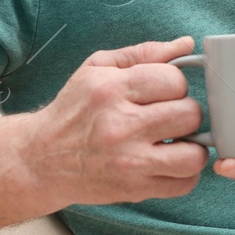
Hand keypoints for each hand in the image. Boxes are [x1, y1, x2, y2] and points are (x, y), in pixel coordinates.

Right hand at [24, 35, 208, 208]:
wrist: (41, 160)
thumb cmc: (73, 110)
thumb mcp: (98, 68)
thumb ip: (144, 53)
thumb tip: (186, 45)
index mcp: (112, 90)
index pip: (174, 81)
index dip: (175, 85)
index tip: (164, 92)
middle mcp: (120, 126)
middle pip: (189, 114)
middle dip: (186, 113)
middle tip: (169, 116)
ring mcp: (128, 162)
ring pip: (193, 154)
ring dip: (192, 146)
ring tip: (176, 141)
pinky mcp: (133, 190)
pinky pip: (183, 184)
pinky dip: (185, 174)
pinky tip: (169, 162)